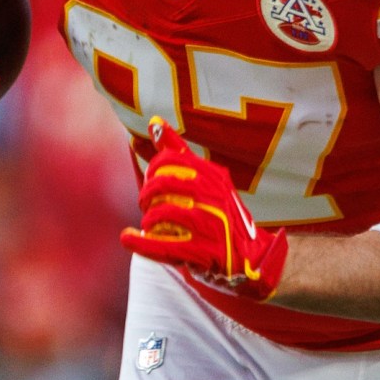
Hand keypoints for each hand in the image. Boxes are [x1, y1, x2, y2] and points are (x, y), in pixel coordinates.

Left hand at [119, 118, 286, 298]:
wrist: (252, 257)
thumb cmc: (222, 214)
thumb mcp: (208, 180)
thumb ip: (180, 152)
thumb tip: (154, 122)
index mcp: (214, 176)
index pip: (171, 160)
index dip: (153, 169)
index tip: (150, 181)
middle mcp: (214, 197)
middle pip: (162, 186)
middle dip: (146, 195)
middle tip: (145, 204)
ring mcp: (211, 225)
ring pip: (161, 215)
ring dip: (148, 221)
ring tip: (149, 226)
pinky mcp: (204, 252)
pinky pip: (163, 245)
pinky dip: (140, 242)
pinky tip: (127, 238)